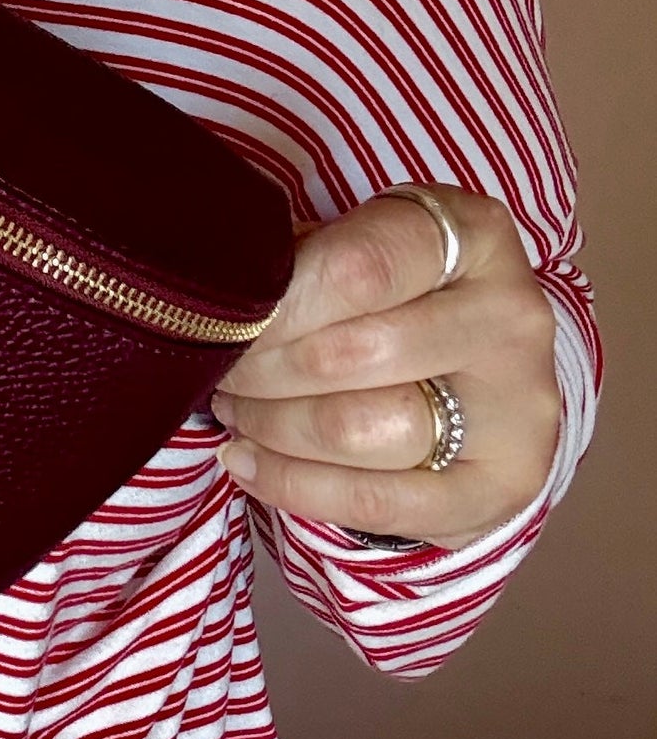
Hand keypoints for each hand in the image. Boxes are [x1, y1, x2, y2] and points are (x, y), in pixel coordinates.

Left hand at [212, 187, 559, 550]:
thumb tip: (225, 298)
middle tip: (219, 368)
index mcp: (472, 235)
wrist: (479, 365)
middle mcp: (512, 316)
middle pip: (352, 355)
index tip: (223, 322)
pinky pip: (380, 503)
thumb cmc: (391, 289)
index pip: (359, 269)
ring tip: (233, 408)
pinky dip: (294, 485)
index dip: (275, 305)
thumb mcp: (356, 242)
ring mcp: (519, 408)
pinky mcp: (503, 487)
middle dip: (260, 369)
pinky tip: (245, 461)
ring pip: (360, 429)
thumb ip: (303, 258)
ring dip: (271, 425)